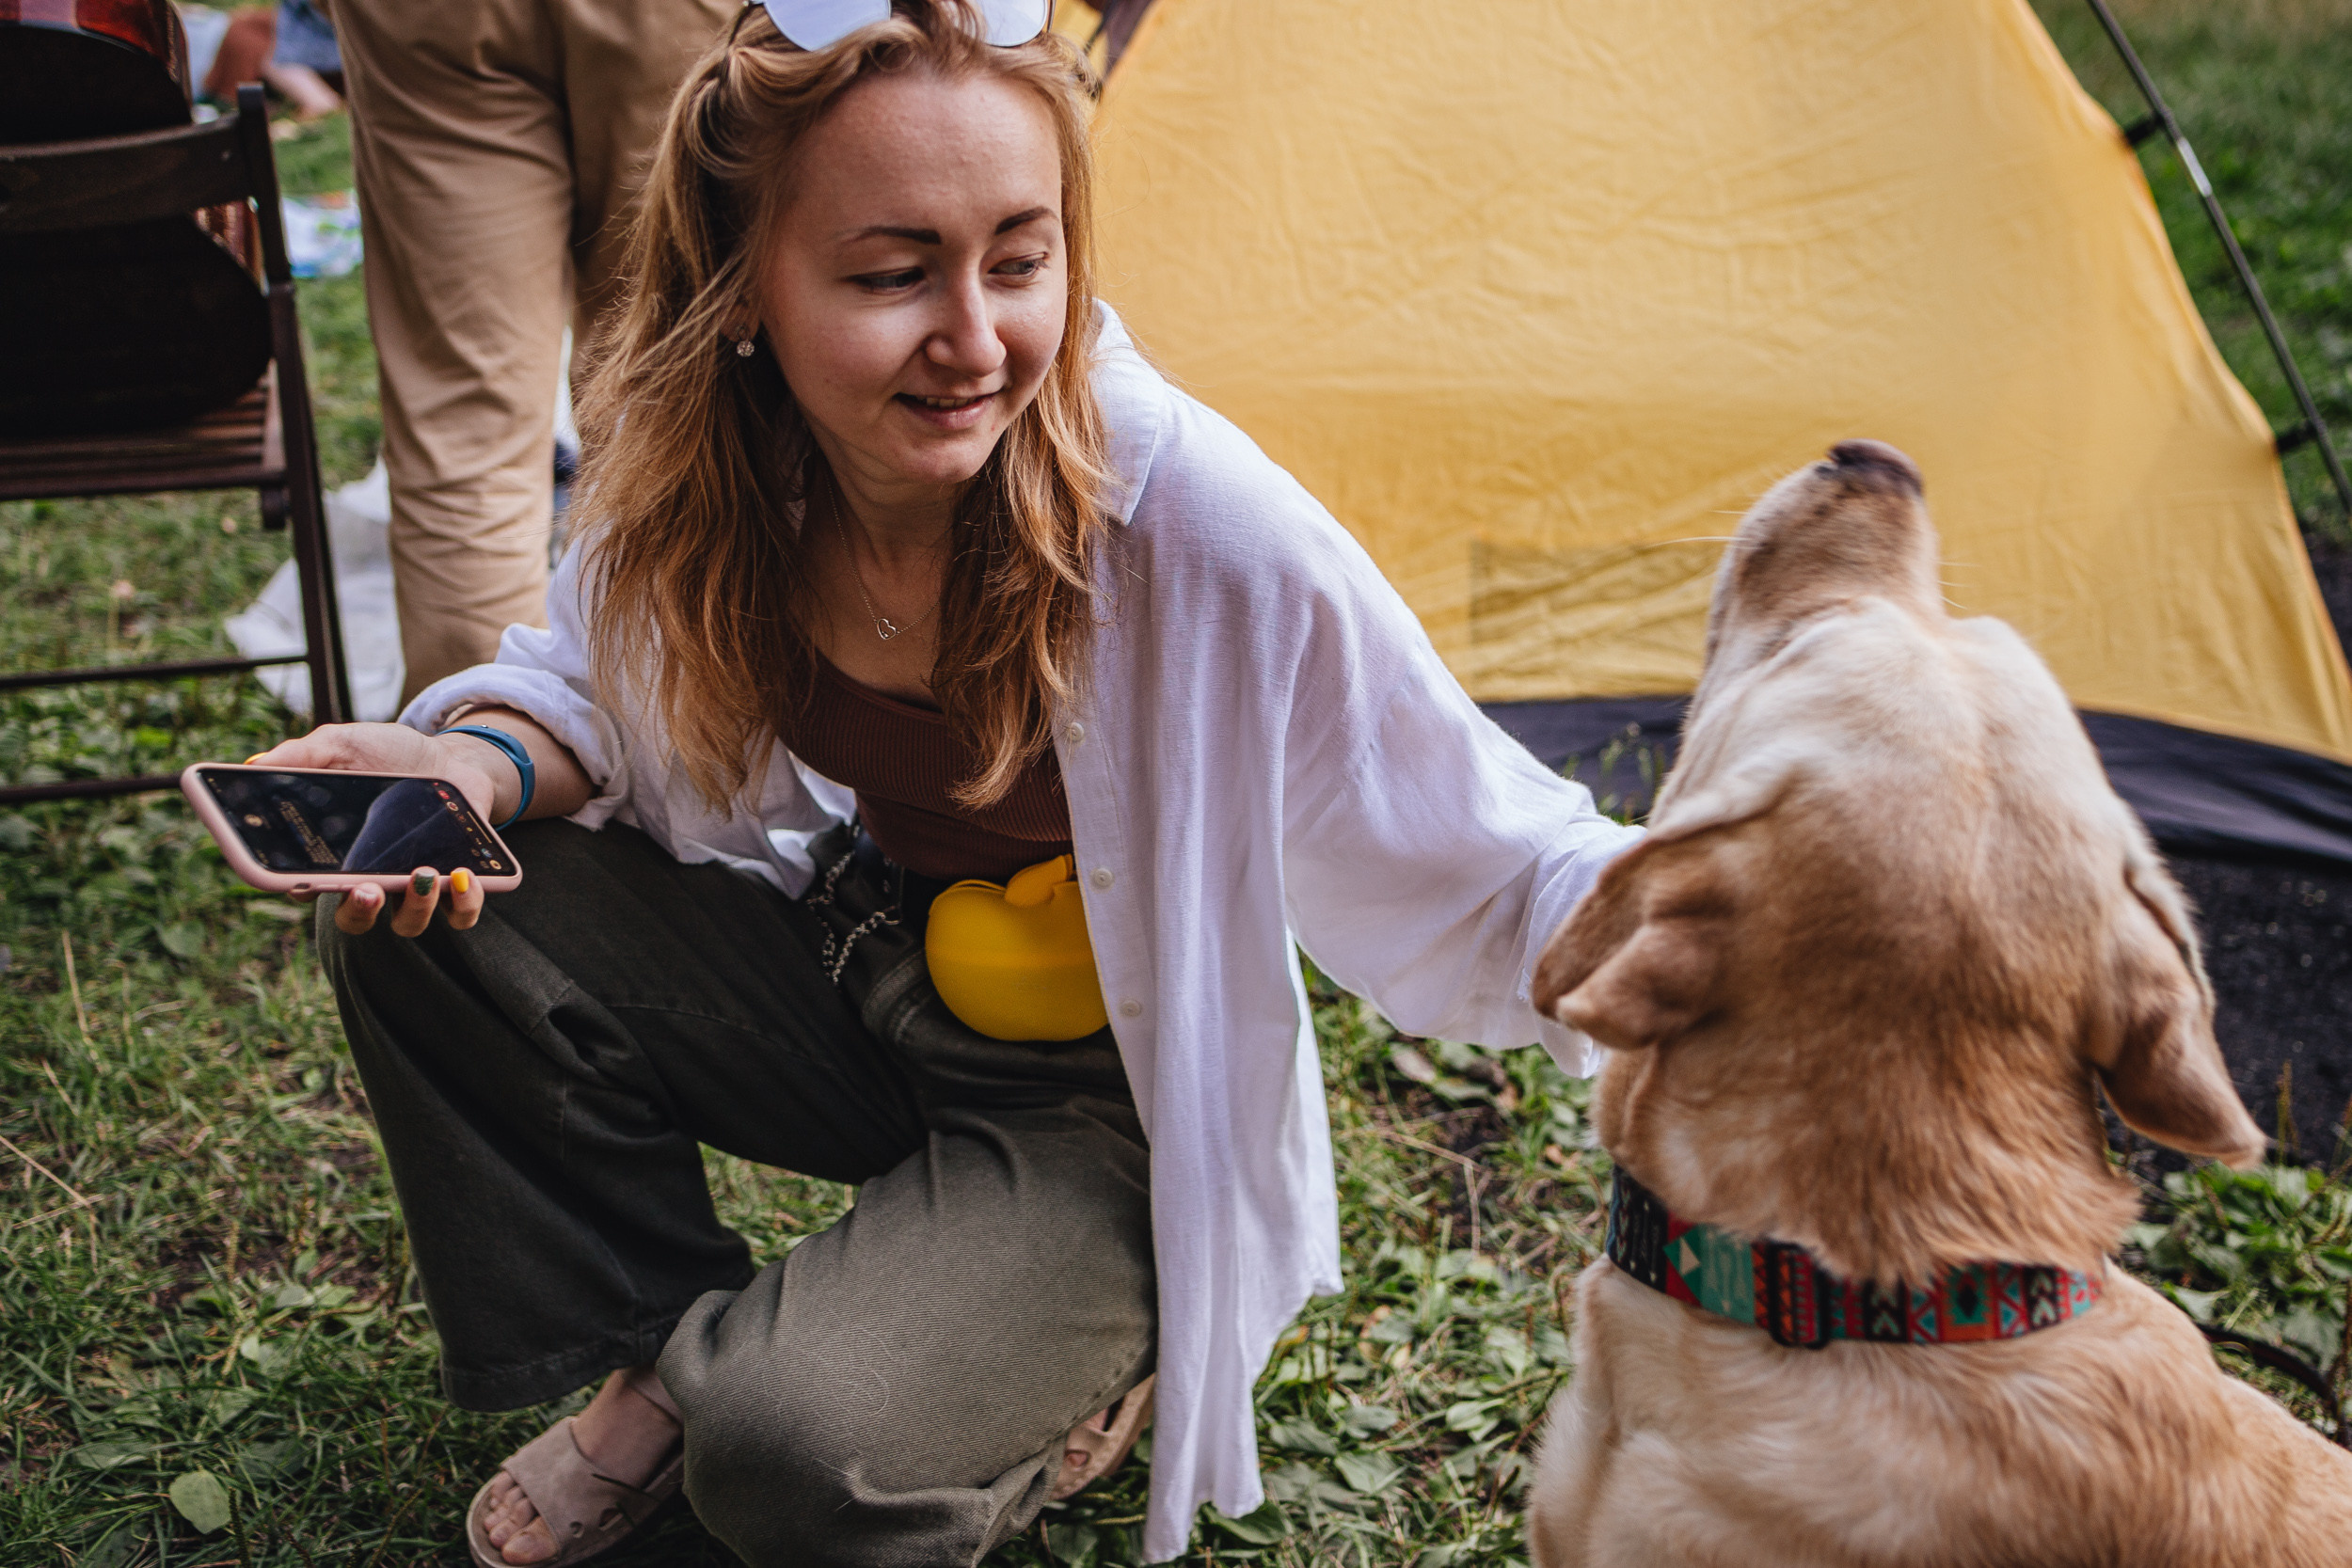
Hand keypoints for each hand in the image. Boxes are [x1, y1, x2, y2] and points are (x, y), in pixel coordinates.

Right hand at [246, 722, 506, 936]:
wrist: (452, 757)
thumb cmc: (390, 755)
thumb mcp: (345, 745)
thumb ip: (305, 755)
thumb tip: (254, 764)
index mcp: (333, 853)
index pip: (303, 885)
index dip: (296, 889)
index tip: (297, 881)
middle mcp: (370, 878)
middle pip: (353, 917)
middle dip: (358, 911)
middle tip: (365, 889)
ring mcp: (414, 886)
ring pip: (407, 923)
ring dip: (415, 907)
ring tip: (424, 874)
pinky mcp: (458, 884)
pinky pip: (460, 914)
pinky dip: (464, 904)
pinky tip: (465, 878)